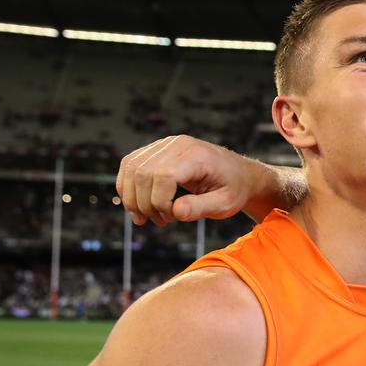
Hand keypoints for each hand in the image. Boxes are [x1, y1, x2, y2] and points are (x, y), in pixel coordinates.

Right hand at [116, 135, 258, 225]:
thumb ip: (201, 208)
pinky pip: (131, 164)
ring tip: (147, 217)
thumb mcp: (225, 204)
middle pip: (142, 172)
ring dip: (132, 197)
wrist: (238, 173)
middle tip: (161, 221)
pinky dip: (127, 186)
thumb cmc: (234, 189)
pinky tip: (138, 205)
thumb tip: (176, 212)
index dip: (160, 202)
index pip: (164, 176)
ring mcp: (165, 144)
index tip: (171, 218)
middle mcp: (178, 144)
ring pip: (131, 168)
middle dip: (144, 203)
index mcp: (198, 156)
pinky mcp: (157, 149)